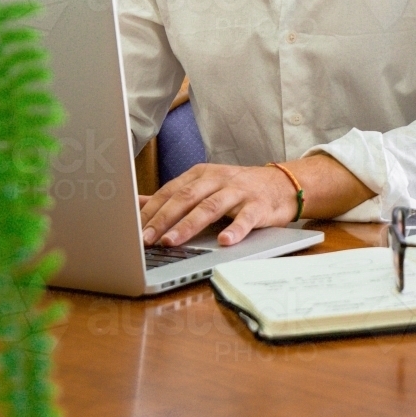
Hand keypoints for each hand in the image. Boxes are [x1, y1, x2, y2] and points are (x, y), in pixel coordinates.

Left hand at [139, 163, 298, 246]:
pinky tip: (225, 242)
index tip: (132, 229)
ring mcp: (239, 192)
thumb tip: (138, 203)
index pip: (170, 191)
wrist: (283, 184)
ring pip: (210, 207)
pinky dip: (235, 230)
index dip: (151, 210)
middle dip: (163, 219)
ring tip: (173, 241)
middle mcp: (218, 179)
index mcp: (201, 174)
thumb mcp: (204, 186)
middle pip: (186, 197)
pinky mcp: (259, 206)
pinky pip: (246, 218)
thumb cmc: (239, 189)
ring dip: (189, 225)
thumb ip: (174, 195)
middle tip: (146, 239)